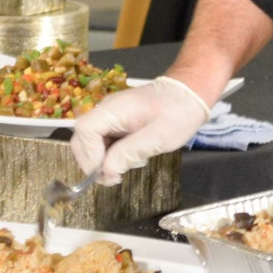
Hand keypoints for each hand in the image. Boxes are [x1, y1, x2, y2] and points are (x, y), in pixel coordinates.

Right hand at [68, 76, 214, 184]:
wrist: (190, 94)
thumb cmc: (178, 112)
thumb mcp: (159, 137)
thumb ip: (129, 152)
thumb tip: (106, 171)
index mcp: (114, 109)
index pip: (85, 131)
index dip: (89, 155)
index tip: (106, 172)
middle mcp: (106, 111)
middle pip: (82, 138)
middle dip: (92, 163)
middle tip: (113, 178)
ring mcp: (110, 117)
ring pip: (91, 143)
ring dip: (102, 161)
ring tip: (125, 169)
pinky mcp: (117, 123)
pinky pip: (104, 142)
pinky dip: (110, 156)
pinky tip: (129, 159)